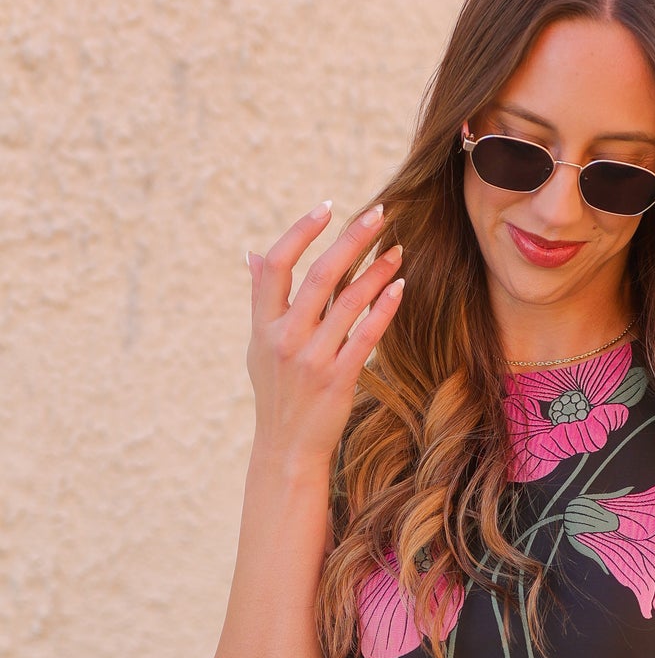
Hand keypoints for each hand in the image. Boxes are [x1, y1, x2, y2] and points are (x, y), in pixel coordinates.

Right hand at [245, 200, 404, 468]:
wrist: (286, 450)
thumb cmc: (277, 394)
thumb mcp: (257, 347)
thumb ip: (260, 300)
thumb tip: (251, 254)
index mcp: (263, 325)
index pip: (275, 264)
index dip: (300, 232)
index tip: (327, 207)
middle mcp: (284, 338)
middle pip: (319, 275)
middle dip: (352, 240)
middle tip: (380, 214)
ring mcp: (311, 360)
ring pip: (347, 302)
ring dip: (376, 271)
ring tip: (397, 250)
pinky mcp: (337, 380)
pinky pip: (365, 336)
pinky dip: (383, 308)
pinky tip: (399, 287)